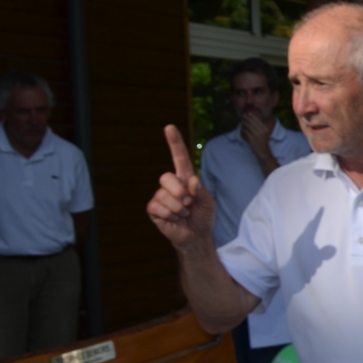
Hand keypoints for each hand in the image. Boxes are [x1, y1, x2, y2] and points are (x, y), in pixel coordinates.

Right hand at [146, 125, 214, 249]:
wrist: (196, 236)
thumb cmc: (203, 216)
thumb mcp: (209, 203)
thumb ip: (202, 191)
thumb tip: (191, 181)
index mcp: (185, 178)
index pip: (179, 158)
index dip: (175, 143)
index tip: (169, 127)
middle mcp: (171, 184)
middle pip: (166, 177)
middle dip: (180, 193)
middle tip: (189, 204)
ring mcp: (160, 196)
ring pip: (164, 196)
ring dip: (178, 209)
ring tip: (183, 214)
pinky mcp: (153, 209)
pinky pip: (158, 207)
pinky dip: (170, 215)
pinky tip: (174, 219)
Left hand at [241, 113, 271, 159]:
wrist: (263, 151)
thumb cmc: (263, 141)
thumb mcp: (264, 133)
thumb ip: (260, 126)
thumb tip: (252, 119)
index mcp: (265, 129)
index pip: (257, 120)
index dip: (252, 116)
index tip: (248, 113)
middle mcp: (262, 131)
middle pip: (252, 122)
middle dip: (247, 118)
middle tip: (243, 115)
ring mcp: (257, 135)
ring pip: (248, 126)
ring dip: (244, 122)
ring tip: (241, 120)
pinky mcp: (252, 138)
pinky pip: (246, 131)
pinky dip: (243, 129)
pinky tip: (242, 127)